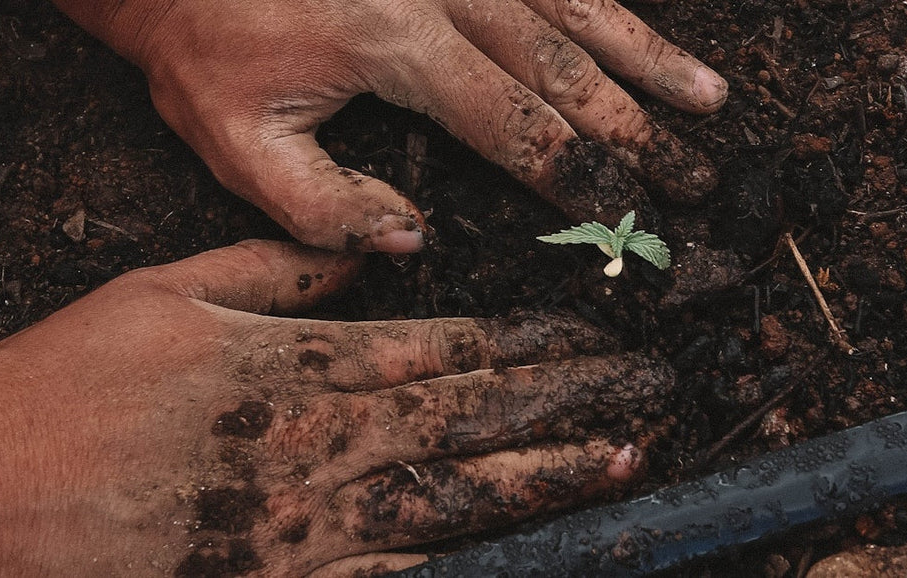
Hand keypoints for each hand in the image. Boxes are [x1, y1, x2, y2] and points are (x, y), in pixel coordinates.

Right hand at [0, 240, 673, 575]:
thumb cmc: (61, 385)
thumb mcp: (164, 291)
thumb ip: (277, 269)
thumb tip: (370, 251)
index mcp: (289, 368)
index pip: (439, 349)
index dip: (526, 342)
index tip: (592, 335)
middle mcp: (311, 448)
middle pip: (466, 421)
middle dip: (566, 405)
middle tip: (648, 394)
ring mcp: (298, 528)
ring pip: (449, 500)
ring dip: (541, 480)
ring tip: (620, 464)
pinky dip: (458, 564)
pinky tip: (517, 552)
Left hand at [56, 0, 727, 252]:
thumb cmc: (199, 46)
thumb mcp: (235, 143)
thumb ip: (323, 206)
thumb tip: (414, 240)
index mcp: (392, 42)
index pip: (511, 121)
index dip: (576, 173)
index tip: (627, 214)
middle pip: (562, 64)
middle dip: (634, 128)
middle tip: (695, 174)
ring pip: (570, 4)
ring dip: (644, 54)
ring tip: (706, 99)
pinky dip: (601, 0)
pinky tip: (637, 25)